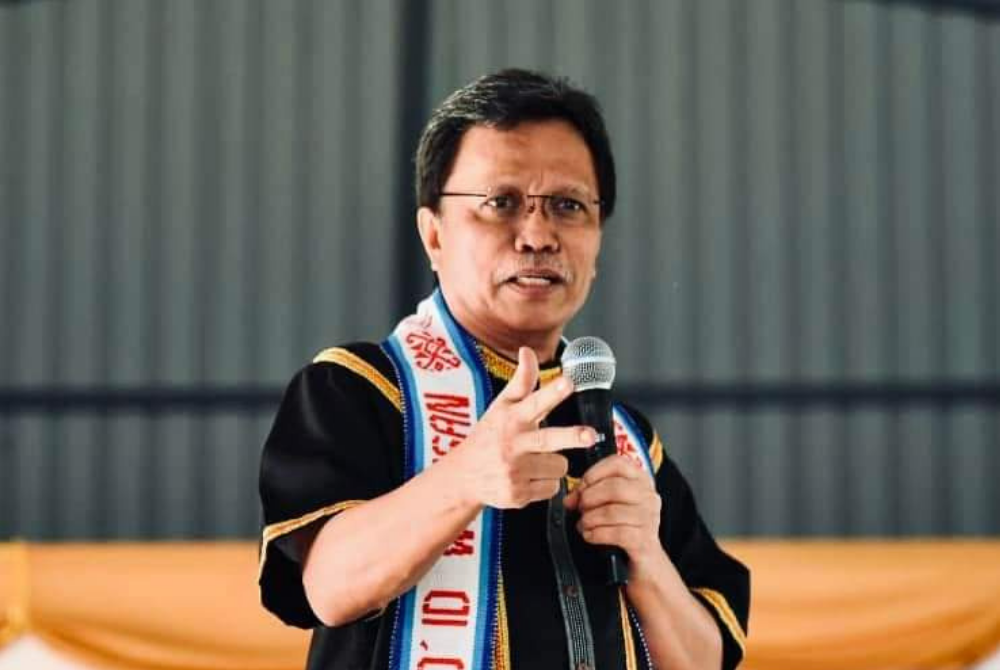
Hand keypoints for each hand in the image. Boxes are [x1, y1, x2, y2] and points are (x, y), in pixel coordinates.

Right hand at [451, 347, 596, 508]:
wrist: (463, 477)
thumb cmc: (488, 436)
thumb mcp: (500, 407)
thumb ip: (521, 381)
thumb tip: (528, 350)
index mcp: (511, 419)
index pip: (534, 402)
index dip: (552, 392)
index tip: (568, 382)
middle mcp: (512, 444)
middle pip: (549, 439)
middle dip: (572, 436)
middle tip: (590, 434)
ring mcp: (514, 472)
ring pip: (559, 467)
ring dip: (554, 465)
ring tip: (534, 462)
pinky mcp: (518, 495)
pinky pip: (552, 489)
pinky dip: (545, 484)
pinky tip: (527, 479)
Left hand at [563, 455, 661, 563]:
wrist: (646, 560)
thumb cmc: (625, 527)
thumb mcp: (610, 505)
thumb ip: (590, 494)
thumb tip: (570, 498)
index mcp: (640, 480)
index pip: (618, 464)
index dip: (594, 473)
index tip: (581, 486)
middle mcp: (648, 497)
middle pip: (614, 487)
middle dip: (589, 498)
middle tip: (580, 508)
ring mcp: (649, 519)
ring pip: (612, 511)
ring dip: (590, 518)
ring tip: (584, 524)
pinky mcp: (644, 541)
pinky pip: (616, 533)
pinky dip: (596, 534)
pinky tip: (590, 536)